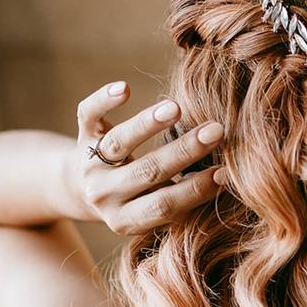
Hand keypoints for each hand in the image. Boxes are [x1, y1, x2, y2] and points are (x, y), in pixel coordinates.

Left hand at [69, 80, 224, 235]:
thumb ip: (182, 198)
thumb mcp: (155, 209)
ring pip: (118, 143)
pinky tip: (124, 88)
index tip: (225, 172)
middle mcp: (105, 194)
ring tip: (176, 108)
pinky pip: (88, 115)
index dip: (194, 190)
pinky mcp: (82, 134)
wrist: (82, 191)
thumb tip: (225, 175)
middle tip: (216, 132)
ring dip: (147, 125)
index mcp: (126, 219)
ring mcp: (90, 164)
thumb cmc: (138, 199)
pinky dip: (103, 101)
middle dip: (183, 151)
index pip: (163, 205)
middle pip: (146, 172)